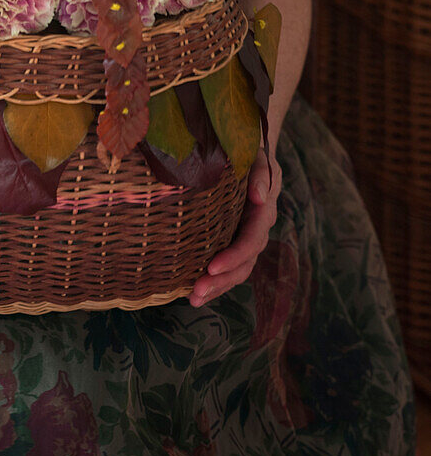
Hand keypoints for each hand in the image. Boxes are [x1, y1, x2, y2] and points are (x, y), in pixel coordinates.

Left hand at [189, 149, 281, 307]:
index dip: (235, 256)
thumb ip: (261, 175)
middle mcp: (256, 231)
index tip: (213, 267)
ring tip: (193, 299)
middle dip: (222, 280)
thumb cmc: (250, 156)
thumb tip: (259, 197)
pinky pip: (225, 267)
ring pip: (236, 271)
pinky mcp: (230, 243)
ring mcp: (244, 240)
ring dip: (216, 287)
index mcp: (263, 212)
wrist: (246, 157)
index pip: (251, 239)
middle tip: (197, 291)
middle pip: (244, 263)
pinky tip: (192, 294)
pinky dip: (212, 282)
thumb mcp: (259, 159)